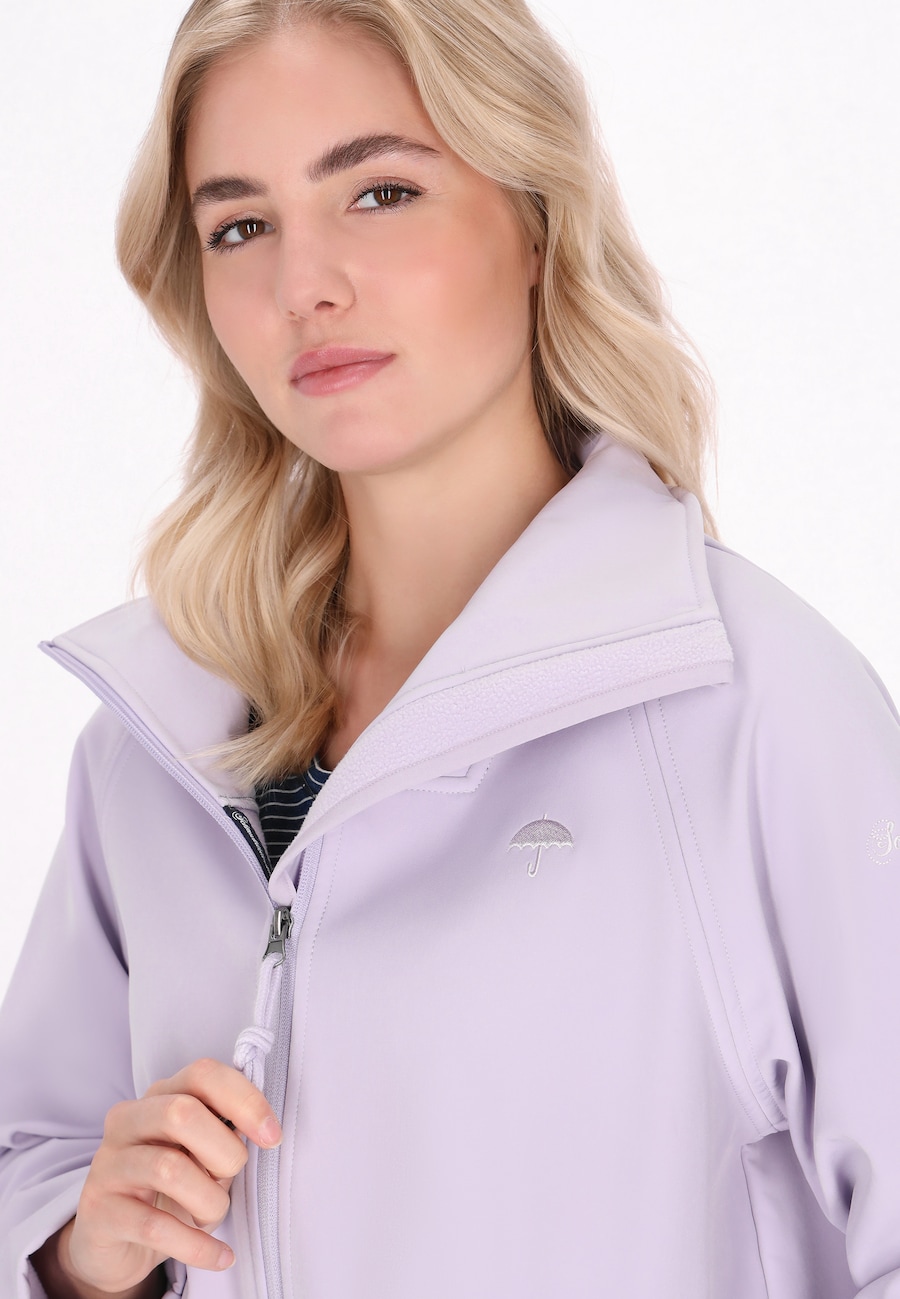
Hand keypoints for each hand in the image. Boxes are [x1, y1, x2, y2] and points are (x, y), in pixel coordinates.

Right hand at [58, 1058, 281, 1293]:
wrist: (114, 1244)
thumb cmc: (169, 1191)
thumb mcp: (201, 1157)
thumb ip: (224, 1135)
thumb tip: (260, 1129)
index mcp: (159, 1096)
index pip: (203, 1074)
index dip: (245, 1100)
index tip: (273, 1136)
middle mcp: (127, 1121)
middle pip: (182, 1112)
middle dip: (224, 1151)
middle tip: (231, 1176)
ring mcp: (109, 1164)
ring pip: (169, 1169)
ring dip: (209, 1200)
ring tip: (212, 1215)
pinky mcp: (98, 1211)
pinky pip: (155, 1227)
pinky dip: (197, 1246)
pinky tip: (220, 1256)